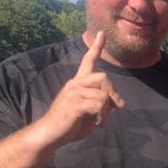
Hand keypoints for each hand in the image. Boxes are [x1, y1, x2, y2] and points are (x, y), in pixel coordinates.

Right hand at [34, 31, 124, 148]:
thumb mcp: (89, 112)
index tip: (101, 33)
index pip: (88, 60)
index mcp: (77, 83)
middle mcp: (75, 84)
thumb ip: (101, 104)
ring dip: (107, 111)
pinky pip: (99, 105)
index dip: (97, 47)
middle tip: (116, 109)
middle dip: (114, 94)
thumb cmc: (68, 125)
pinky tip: (97, 125)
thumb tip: (118, 103)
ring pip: (103, 94)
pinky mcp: (75, 103)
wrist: (49, 134)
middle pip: (104, 77)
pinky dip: (102, 117)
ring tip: (101, 123)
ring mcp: (74, 92)